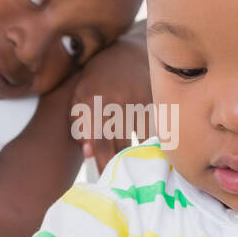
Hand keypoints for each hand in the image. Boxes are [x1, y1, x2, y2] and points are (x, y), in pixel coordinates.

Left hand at [69, 24, 152, 173]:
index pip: (100, 140)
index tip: (105, 181)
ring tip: (139, 173)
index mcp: (94, 101)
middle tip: (121, 185)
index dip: (103, 163)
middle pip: (121, 144)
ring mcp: (140, 99)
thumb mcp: (80, 96)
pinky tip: (154, 155)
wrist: (127, 51)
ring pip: (142, 139)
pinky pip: (157, 129)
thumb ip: (80, 124)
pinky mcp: (157, 101)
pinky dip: (155, 144)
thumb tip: (86, 152)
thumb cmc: (98, 79)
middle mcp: (118, 100)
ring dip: (140, 157)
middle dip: (120, 164)